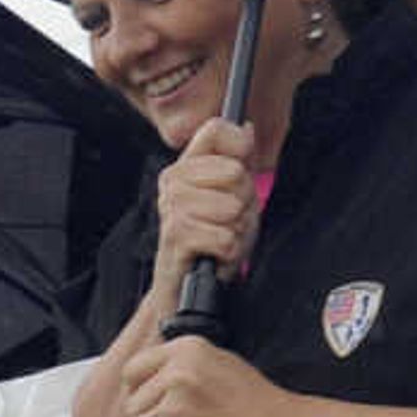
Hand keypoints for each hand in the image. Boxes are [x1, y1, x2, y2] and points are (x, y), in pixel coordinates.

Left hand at [118, 333, 300, 416]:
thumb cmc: (257, 402)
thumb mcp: (218, 362)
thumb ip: (181, 366)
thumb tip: (148, 382)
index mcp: (187, 351)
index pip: (132, 371)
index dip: (138, 392)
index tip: (147, 405)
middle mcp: (179, 376)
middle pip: (132, 408)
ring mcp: (178, 411)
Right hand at [145, 119, 260, 314]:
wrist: (185, 288)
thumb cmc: (210, 241)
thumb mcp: (232, 196)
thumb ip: (240, 161)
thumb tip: (246, 127)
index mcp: (186, 166)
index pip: (216, 129)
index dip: (240, 146)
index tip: (241, 171)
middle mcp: (173, 181)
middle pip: (235, 172)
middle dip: (244, 203)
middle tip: (228, 221)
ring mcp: (171, 208)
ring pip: (232, 207)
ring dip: (236, 230)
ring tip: (220, 238)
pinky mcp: (176, 237)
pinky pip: (226, 238)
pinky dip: (229, 252)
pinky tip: (215, 256)